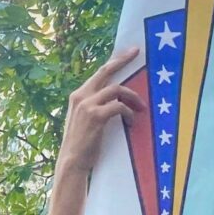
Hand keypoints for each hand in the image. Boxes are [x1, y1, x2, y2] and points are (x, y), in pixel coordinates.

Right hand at [58, 47, 143, 174]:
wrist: (72, 161)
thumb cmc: (81, 144)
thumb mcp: (83, 119)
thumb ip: (94, 106)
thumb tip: (115, 98)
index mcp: (78, 96)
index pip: (99, 74)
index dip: (114, 62)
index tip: (128, 53)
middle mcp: (81, 96)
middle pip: (106, 72)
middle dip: (123, 60)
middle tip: (136, 53)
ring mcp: (87, 105)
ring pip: (117, 89)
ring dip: (132, 97)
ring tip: (141, 107)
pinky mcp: (96, 116)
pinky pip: (119, 107)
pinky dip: (129, 113)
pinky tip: (131, 122)